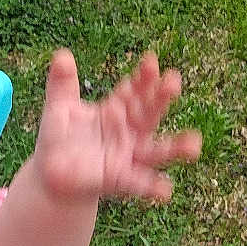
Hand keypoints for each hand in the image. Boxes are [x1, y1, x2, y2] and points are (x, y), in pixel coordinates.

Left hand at [31, 48, 201, 203]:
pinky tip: (165, 190)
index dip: (142, 77)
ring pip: (157, 150)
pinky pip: (140, 183)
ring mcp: (127, 155)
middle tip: (173, 81)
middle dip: (161, 98)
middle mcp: (128, 131)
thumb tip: (61, 55)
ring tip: (195, 144)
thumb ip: (62, 84)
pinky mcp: (120, 178)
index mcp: (115, 109)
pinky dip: (153, 187)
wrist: (51, 173)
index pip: (133, 90)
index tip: (150, 61)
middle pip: (149, 112)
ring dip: (177, 147)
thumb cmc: (59, 137)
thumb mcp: (58, 108)